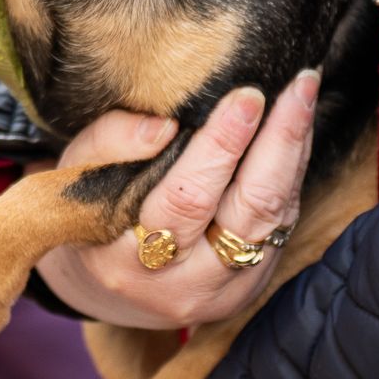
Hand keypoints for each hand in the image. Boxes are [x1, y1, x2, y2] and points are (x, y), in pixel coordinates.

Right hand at [34, 72, 321, 329]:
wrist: (105, 286)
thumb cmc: (87, 213)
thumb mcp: (75, 174)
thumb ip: (110, 142)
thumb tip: (165, 125)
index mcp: (126, 261)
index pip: (185, 200)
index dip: (221, 147)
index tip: (246, 96)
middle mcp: (181, 286)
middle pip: (245, 213)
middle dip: (276, 143)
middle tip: (295, 86)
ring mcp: (222, 292)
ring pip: (273, 220)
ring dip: (294, 153)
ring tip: (303, 95)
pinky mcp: (250, 287)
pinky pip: (280, 225)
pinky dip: (291, 173)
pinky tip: (294, 130)